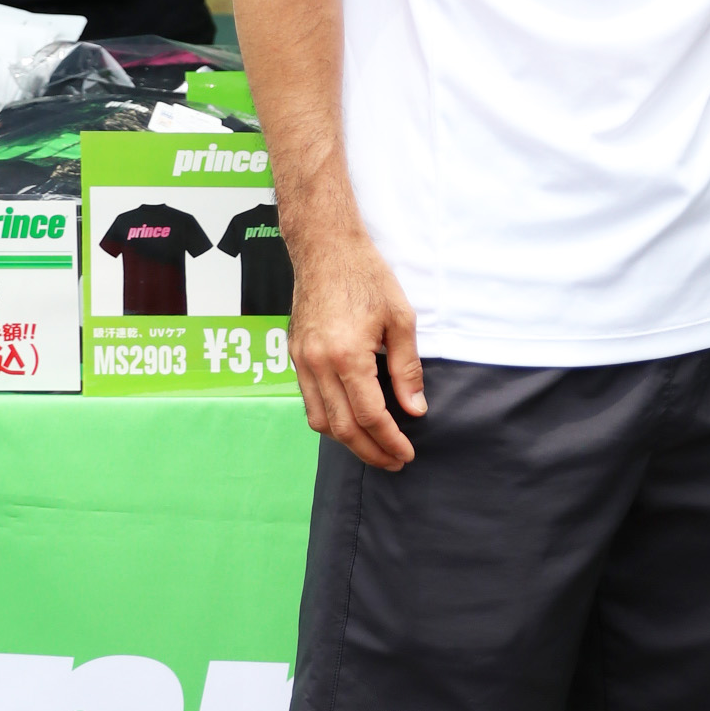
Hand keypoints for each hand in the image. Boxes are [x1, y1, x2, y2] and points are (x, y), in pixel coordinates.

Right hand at [287, 228, 426, 469]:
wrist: (326, 249)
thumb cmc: (367, 278)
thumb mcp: (401, 319)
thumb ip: (407, 369)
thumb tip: (414, 409)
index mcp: (347, 356)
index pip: (370, 416)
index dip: (389, 440)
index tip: (406, 453)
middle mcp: (318, 364)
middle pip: (342, 428)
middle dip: (369, 451)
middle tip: (393, 461)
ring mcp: (302, 361)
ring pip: (320, 420)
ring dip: (347, 441)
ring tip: (373, 447)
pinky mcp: (295, 355)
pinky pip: (309, 401)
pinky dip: (329, 419)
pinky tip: (350, 421)